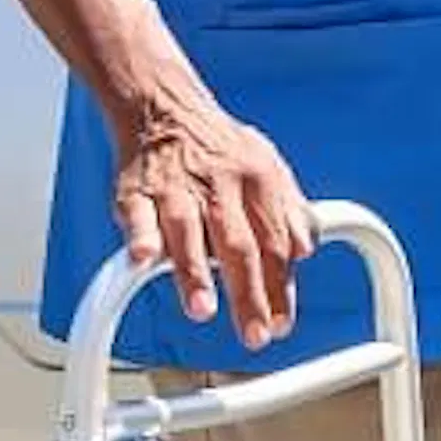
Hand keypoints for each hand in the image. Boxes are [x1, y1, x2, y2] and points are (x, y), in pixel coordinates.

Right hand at [112, 88, 318, 348]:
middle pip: (238, 244)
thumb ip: (288, 211)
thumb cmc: (220, 148)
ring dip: (194, 271)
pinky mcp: (135, 189)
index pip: (275, 243)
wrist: (165, 106)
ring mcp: (176, 187)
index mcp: (258, 181)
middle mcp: (220, 185)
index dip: (280, 287)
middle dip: (248, 293)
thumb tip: (305, 250)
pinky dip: (142, 236)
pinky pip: (137, 214)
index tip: (280, 326)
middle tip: (254, 334)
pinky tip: (145, 260)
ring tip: (203, 310)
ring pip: (188, 230)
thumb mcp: (267, 167)